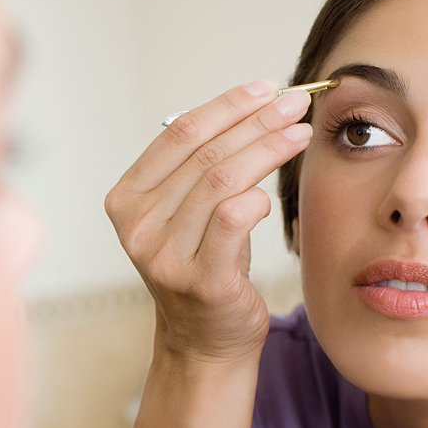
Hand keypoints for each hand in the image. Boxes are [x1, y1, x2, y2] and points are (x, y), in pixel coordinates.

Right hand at [105, 80, 311, 363]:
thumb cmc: (205, 267)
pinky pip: (233, 218)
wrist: (205, 340)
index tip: (266, 87)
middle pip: (204, 153)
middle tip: (295, 103)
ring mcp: (163, 255)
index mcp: (127, 198)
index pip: (178, 133)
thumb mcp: (188, 213)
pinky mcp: (199, 280)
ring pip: (222, 179)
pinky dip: (258, 198)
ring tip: (299, 134)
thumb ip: (202, 167)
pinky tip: (273, 193)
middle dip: (257, 120)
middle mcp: (137, 225)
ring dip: (267, 149)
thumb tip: (257, 105)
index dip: (226, 105)